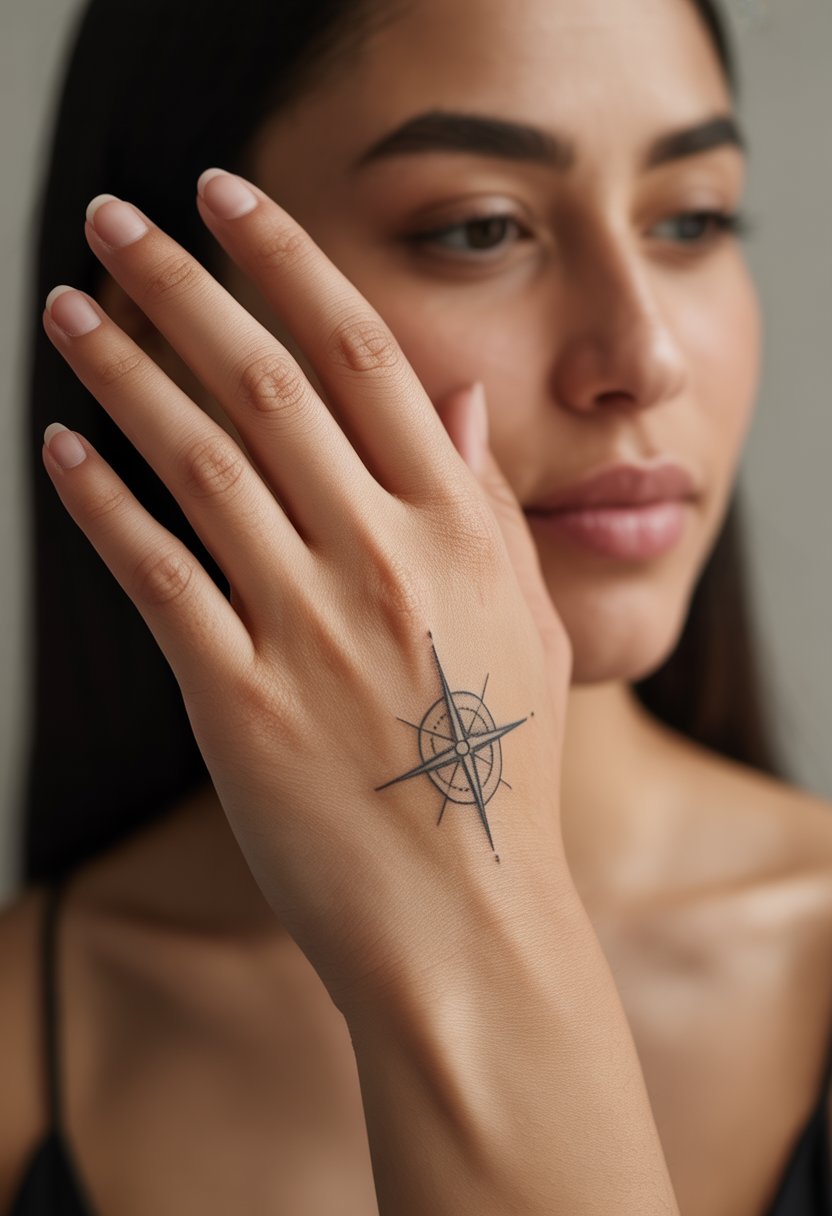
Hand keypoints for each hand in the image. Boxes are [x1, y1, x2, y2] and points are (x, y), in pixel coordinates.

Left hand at [41, 171, 572, 1008]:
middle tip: (113, 220)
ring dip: (123, 371)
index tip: (227, 195)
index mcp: (460, 530)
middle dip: (181, 284)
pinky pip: (157, 576)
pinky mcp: (239, 702)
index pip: (364, 356)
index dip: (288, 261)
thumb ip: (484, 502)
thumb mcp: (521, 622)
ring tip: (66, 309)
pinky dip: (102, 503)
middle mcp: (385, 560)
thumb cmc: (496, 767)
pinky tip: (60, 447)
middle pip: (266, 384)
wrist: (466, 913)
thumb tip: (452, 398)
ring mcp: (309, 629)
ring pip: (198, 462)